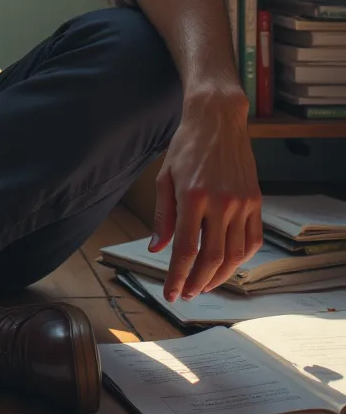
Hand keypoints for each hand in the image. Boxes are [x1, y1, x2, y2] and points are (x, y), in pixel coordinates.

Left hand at [149, 86, 262, 301]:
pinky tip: (227, 265)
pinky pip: (252, 240)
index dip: (177, 276)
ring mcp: (242, 202)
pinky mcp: (256, 200)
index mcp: (193, 196)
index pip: (185, 248)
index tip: (171, 293)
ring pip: (235, 254)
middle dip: (198, 282)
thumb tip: (157, 248)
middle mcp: (221, 202)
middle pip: (212, 257)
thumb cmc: (186, 146)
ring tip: (204, 284)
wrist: (218, 119)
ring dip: (220, 276)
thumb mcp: (165, 177)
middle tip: (187, 293)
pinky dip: (240, 259)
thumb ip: (163, 216)